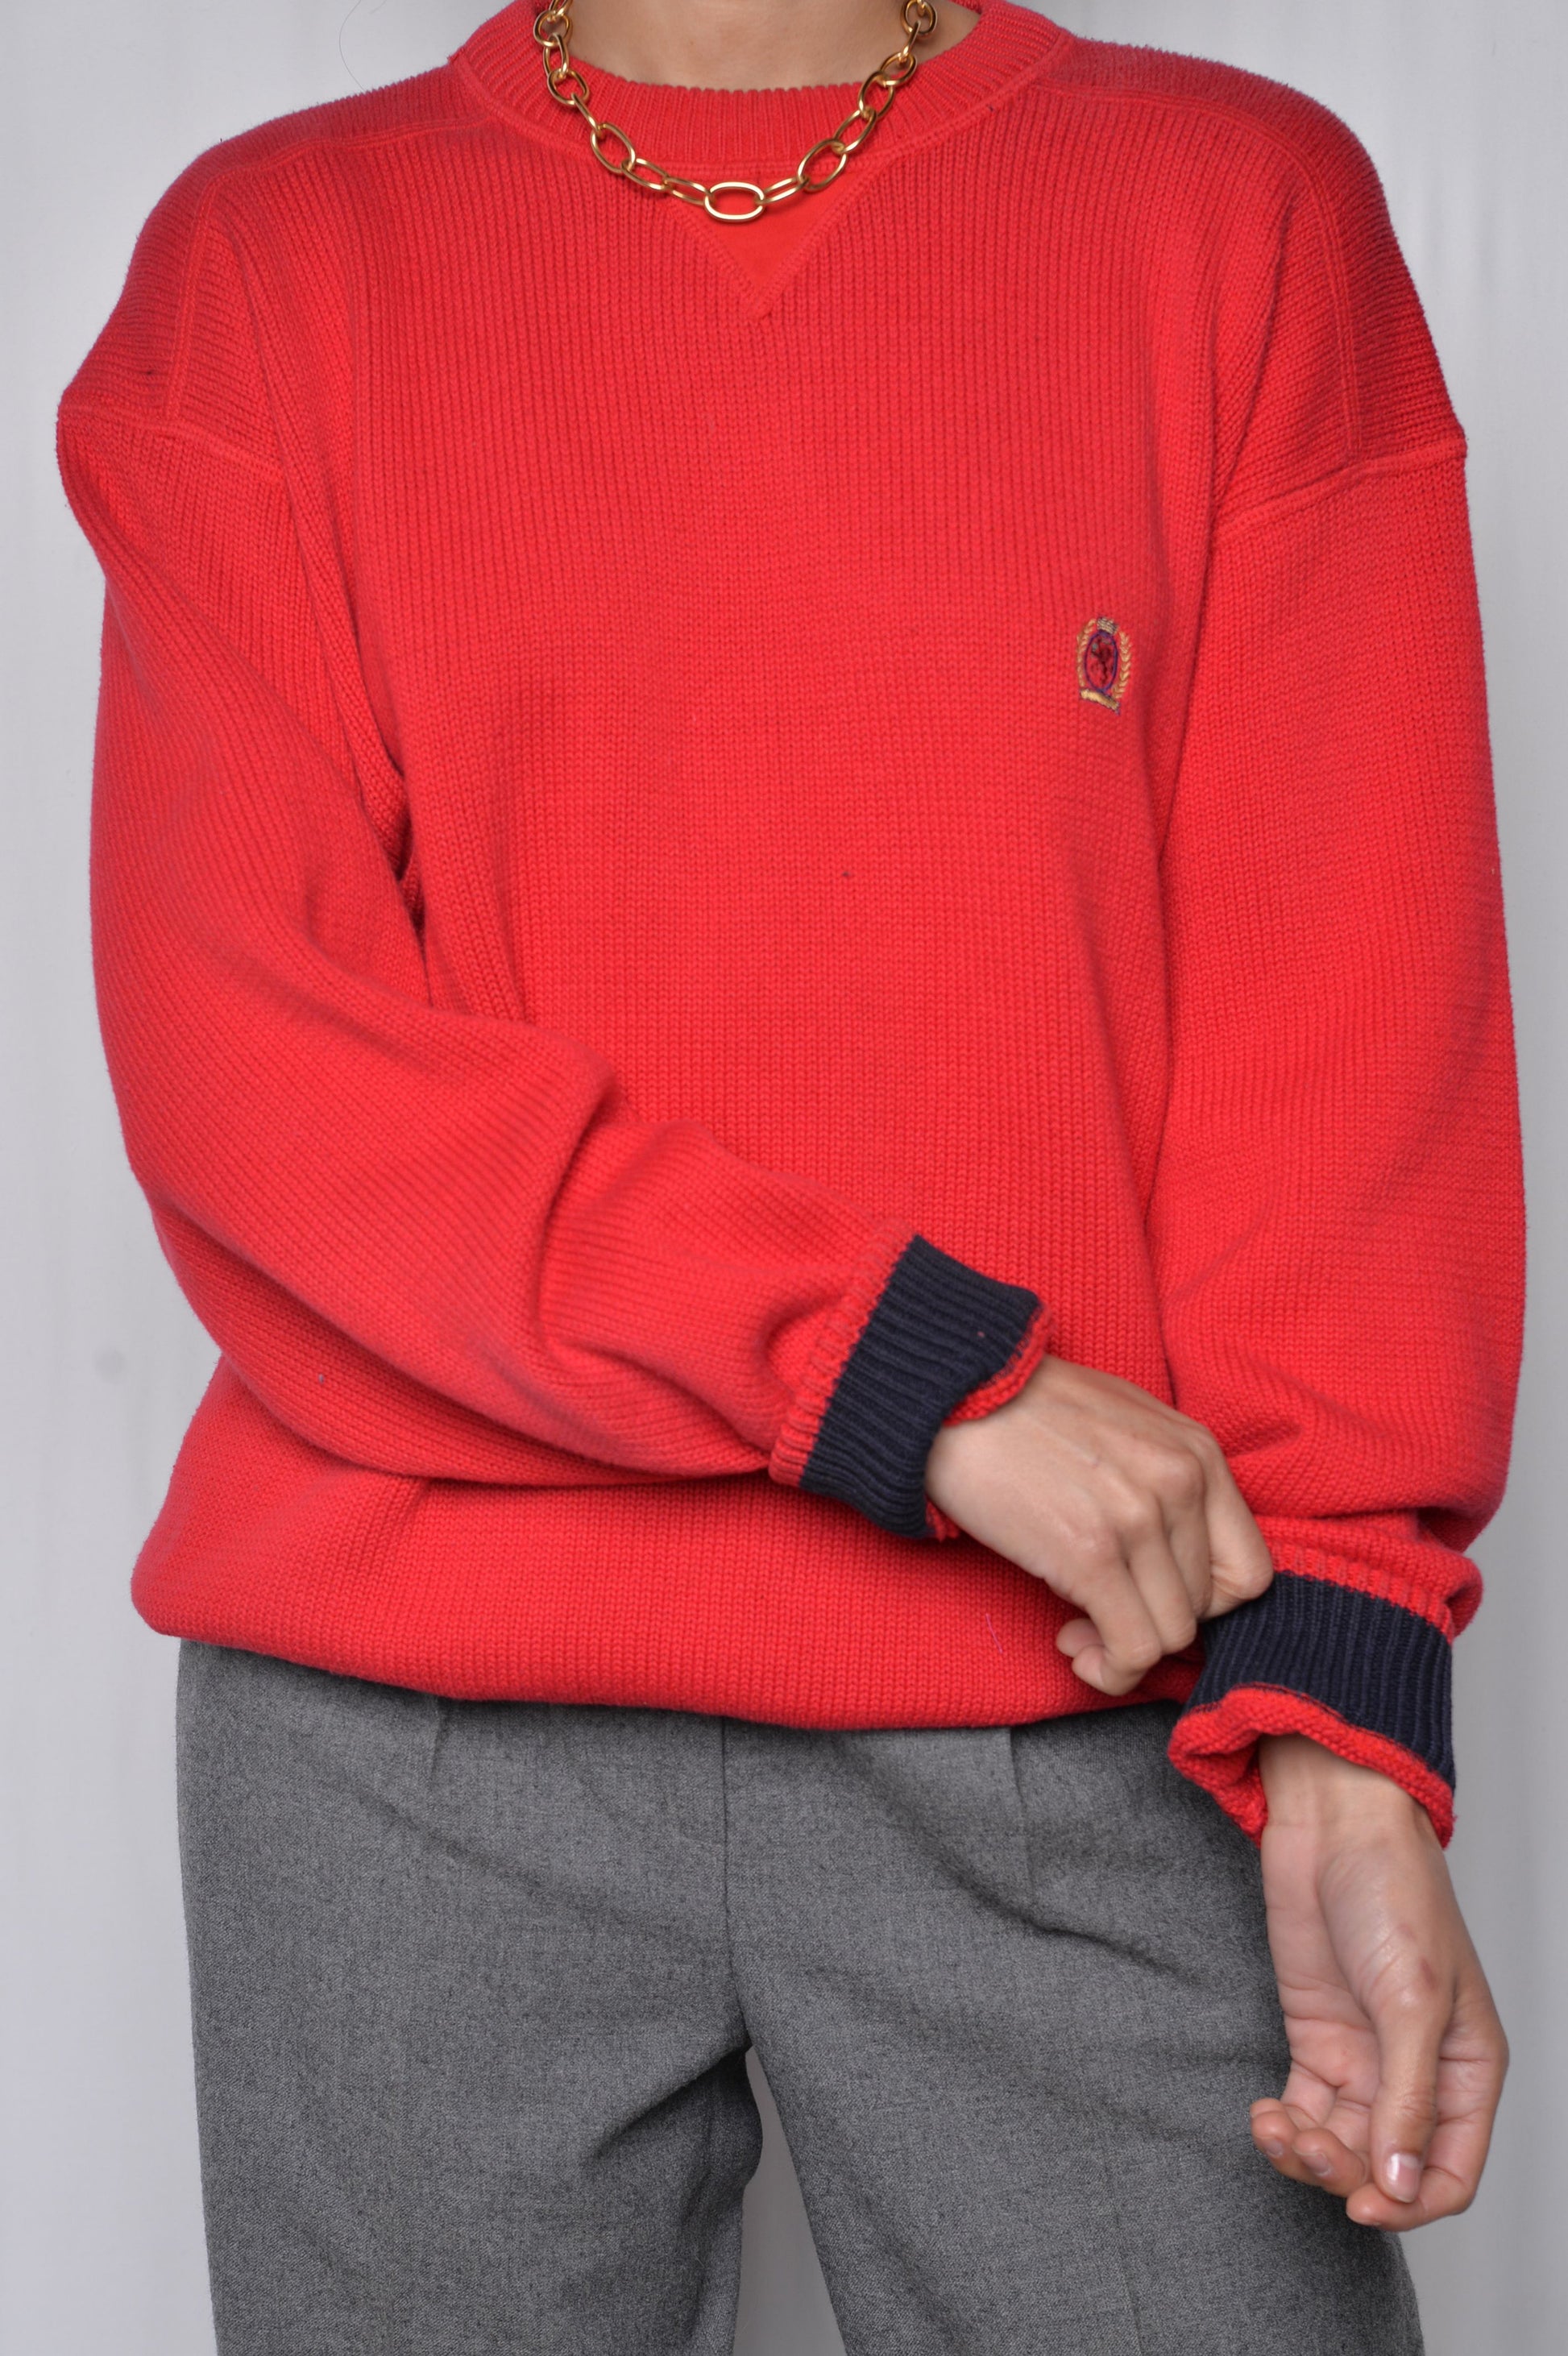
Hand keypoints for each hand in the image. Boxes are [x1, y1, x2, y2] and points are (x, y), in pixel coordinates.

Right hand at [923, 1354, 1273, 1694]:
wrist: (954, 1394)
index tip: (1154, 1597)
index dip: (1205, 1601)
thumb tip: (1173, 1558)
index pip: (1249, 1569)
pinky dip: (1110, 1668)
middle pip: (1204, 1607)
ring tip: (1080, 1629)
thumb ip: (1165, 1481)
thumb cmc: (1029, 1410)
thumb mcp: (1127, 1424)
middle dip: (1152, 1620)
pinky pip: (1133, 1649)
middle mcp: (1180, 1483)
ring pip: (1171, 1634)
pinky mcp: (1090, 1554)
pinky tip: (1074, 1647)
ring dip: (1126, 1649)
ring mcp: (1138, 1519)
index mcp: (1198, 1452)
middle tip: (1098, 1613)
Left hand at [1251, 1735, 1507, 2227]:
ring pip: (1342, 2145)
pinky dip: (1283, 2126)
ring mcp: (1365, 2057)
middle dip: (1344, 2173)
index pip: (1450, 2173)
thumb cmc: (1393, 1894)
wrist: (1333, 1827)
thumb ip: (1407, 2096)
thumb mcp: (1412, 2000)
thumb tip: (1399, 2183)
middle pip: (1386, 2168)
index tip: (1361, 2205)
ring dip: (1306, 2153)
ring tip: (1274, 2128)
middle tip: (1306, 2147)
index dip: (1409, 2203)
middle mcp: (1418, 2073)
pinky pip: (1305, 2110)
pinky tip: (1263, 2116)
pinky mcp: (1318, 2038)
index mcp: (1467, 2070)